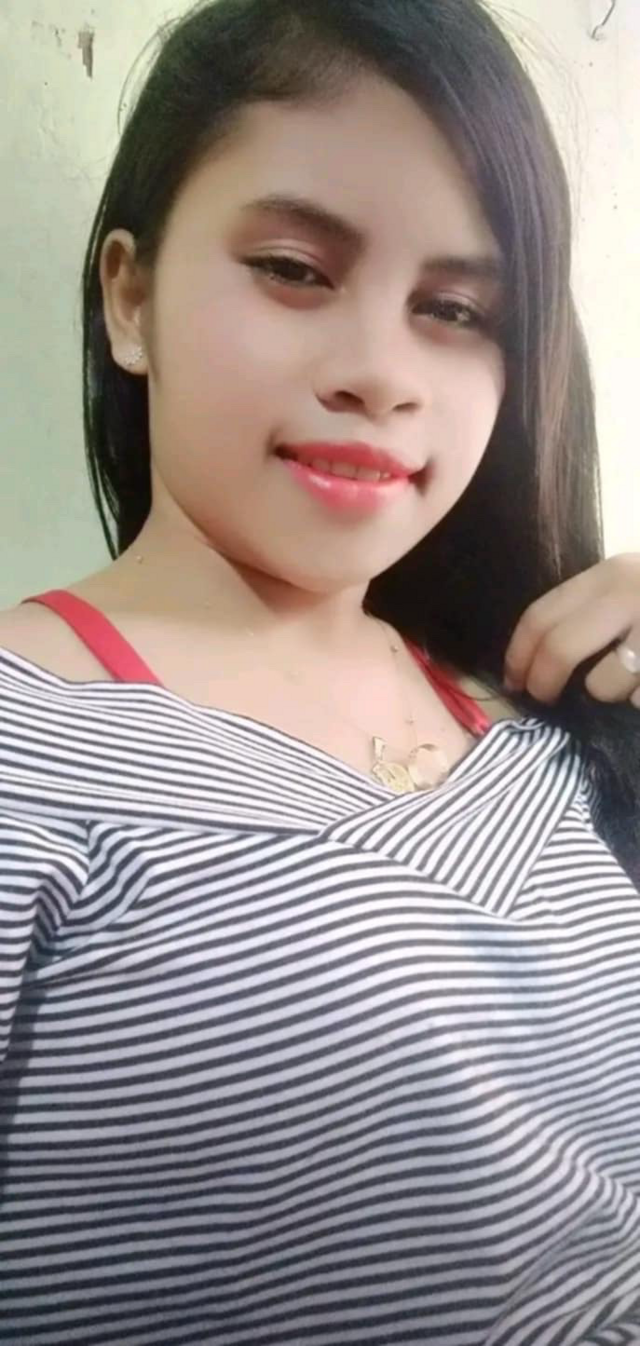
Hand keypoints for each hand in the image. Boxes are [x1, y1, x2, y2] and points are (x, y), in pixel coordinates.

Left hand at [503, 554, 639, 707]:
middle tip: (545, 700)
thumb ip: (592, 612)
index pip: (541, 615)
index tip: (512, 682)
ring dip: (609, 695)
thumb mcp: (631, 588)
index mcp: (607, 576)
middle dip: (543, 684)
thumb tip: (543, 662)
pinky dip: (639, 701)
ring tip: (632, 682)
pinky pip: (637, 700)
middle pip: (559, 648)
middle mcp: (626, 594)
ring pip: (601, 685)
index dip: (518, 655)